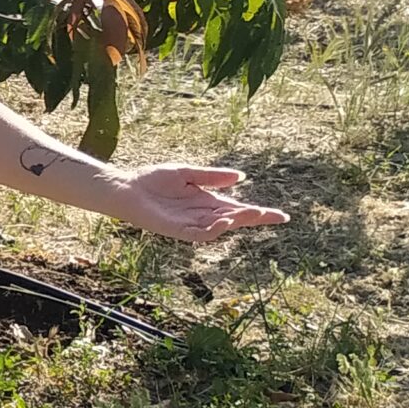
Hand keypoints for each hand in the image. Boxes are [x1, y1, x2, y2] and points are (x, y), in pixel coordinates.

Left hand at [112, 165, 286, 243]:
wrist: (126, 188)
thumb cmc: (153, 180)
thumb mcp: (187, 173)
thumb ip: (211, 176)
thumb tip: (240, 177)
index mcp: (207, 201)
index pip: (238, 209)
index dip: (259, 213)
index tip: (281, 215)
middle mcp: (202, 215)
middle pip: (235, 219)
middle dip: (254, 218)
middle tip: (275, 216)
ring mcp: (191, 224)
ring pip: (221, 227)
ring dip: (237, 221)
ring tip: (254, 212)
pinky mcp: (177, 230)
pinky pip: (199, 234)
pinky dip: (213, 229)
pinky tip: (223, 221)